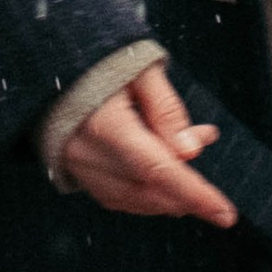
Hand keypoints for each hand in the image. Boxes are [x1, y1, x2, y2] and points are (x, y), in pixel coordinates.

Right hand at [58, 65, 237, 225]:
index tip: (225, 214)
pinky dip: (144, 191)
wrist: (45, 57)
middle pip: (148, 191)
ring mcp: (77, 167)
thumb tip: (191, 152)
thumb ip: (166, 109)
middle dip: (186, 188)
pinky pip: (115, 196)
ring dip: (167, 191)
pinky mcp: (73, 172)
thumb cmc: (95, 56)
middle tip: (203, 146)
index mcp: (105, 125)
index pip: (158, 170)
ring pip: (133, 200)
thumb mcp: (139, 68)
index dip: (195, 195)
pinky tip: (161, 170)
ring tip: (186, 155)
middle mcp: (87, 154)